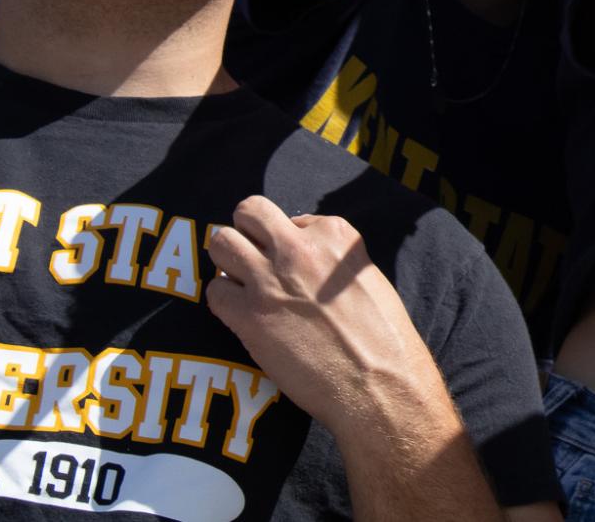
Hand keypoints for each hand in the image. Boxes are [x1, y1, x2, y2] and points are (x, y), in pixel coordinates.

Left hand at [205, 197, 443, 435]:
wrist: (377, 383)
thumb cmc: (380, 336)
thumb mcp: (366, 276)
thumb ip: (333, 257)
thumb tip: (306, 257)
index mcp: (335, 234)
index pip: (291, 218)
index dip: (286, 242)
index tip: (294, 265)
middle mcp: (300, 248)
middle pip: (249, 212)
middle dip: (246, 232)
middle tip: (252, 259)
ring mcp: (271, 280)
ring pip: (221, 243)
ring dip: (228, 261)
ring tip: (242, 284)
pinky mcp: (249, 316)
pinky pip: (215, 291)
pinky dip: (224, 301)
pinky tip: (242, 315)